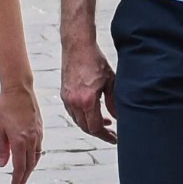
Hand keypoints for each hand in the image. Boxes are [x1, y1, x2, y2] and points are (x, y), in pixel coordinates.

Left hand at [0, 81, 44, 183]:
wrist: (19, 89)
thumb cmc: (6, 107)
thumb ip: (2, 148)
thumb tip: (2, 164)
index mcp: (19, 140)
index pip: (19, 166)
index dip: (17, 178)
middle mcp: (31, 139)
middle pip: (29, 164)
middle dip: (24, 177)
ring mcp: (37, 134)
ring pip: (36, 157)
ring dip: (30, 168)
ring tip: (24, 175)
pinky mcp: (40, 128)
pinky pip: (39, 147)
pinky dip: (34, 157)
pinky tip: (31, 158)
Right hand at [61, 28, 117, 143]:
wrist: (78, 45)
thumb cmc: (95, 60)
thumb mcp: (111, 81)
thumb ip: (114, 102)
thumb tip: (118, 118)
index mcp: (87, 100)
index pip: (95, 128)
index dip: (106, 136)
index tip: (115, 138)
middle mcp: (74, 102)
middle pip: (86, 128)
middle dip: (99, 132)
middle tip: (112, 133)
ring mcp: (67, 98)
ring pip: (78, 121)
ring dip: (91, 125)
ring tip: (105, 122)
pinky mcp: (64, 94)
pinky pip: (73, 113)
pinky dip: (83, 117)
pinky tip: (92, 112)